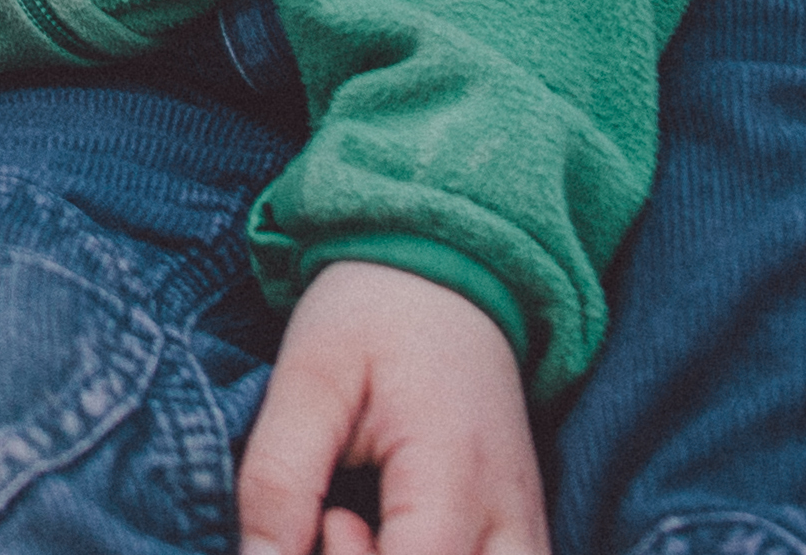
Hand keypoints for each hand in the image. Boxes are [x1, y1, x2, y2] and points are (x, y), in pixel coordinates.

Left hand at [235, 262, 543, 554]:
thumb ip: (278, 479)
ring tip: (377, 530)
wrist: (448, 277)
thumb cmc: (372, 317)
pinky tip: (402, 537)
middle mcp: (510, 520)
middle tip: (345, 519)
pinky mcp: (526, 538)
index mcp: (456, 475)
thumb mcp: (307, 378)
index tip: (328, 516)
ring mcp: (527, 535)